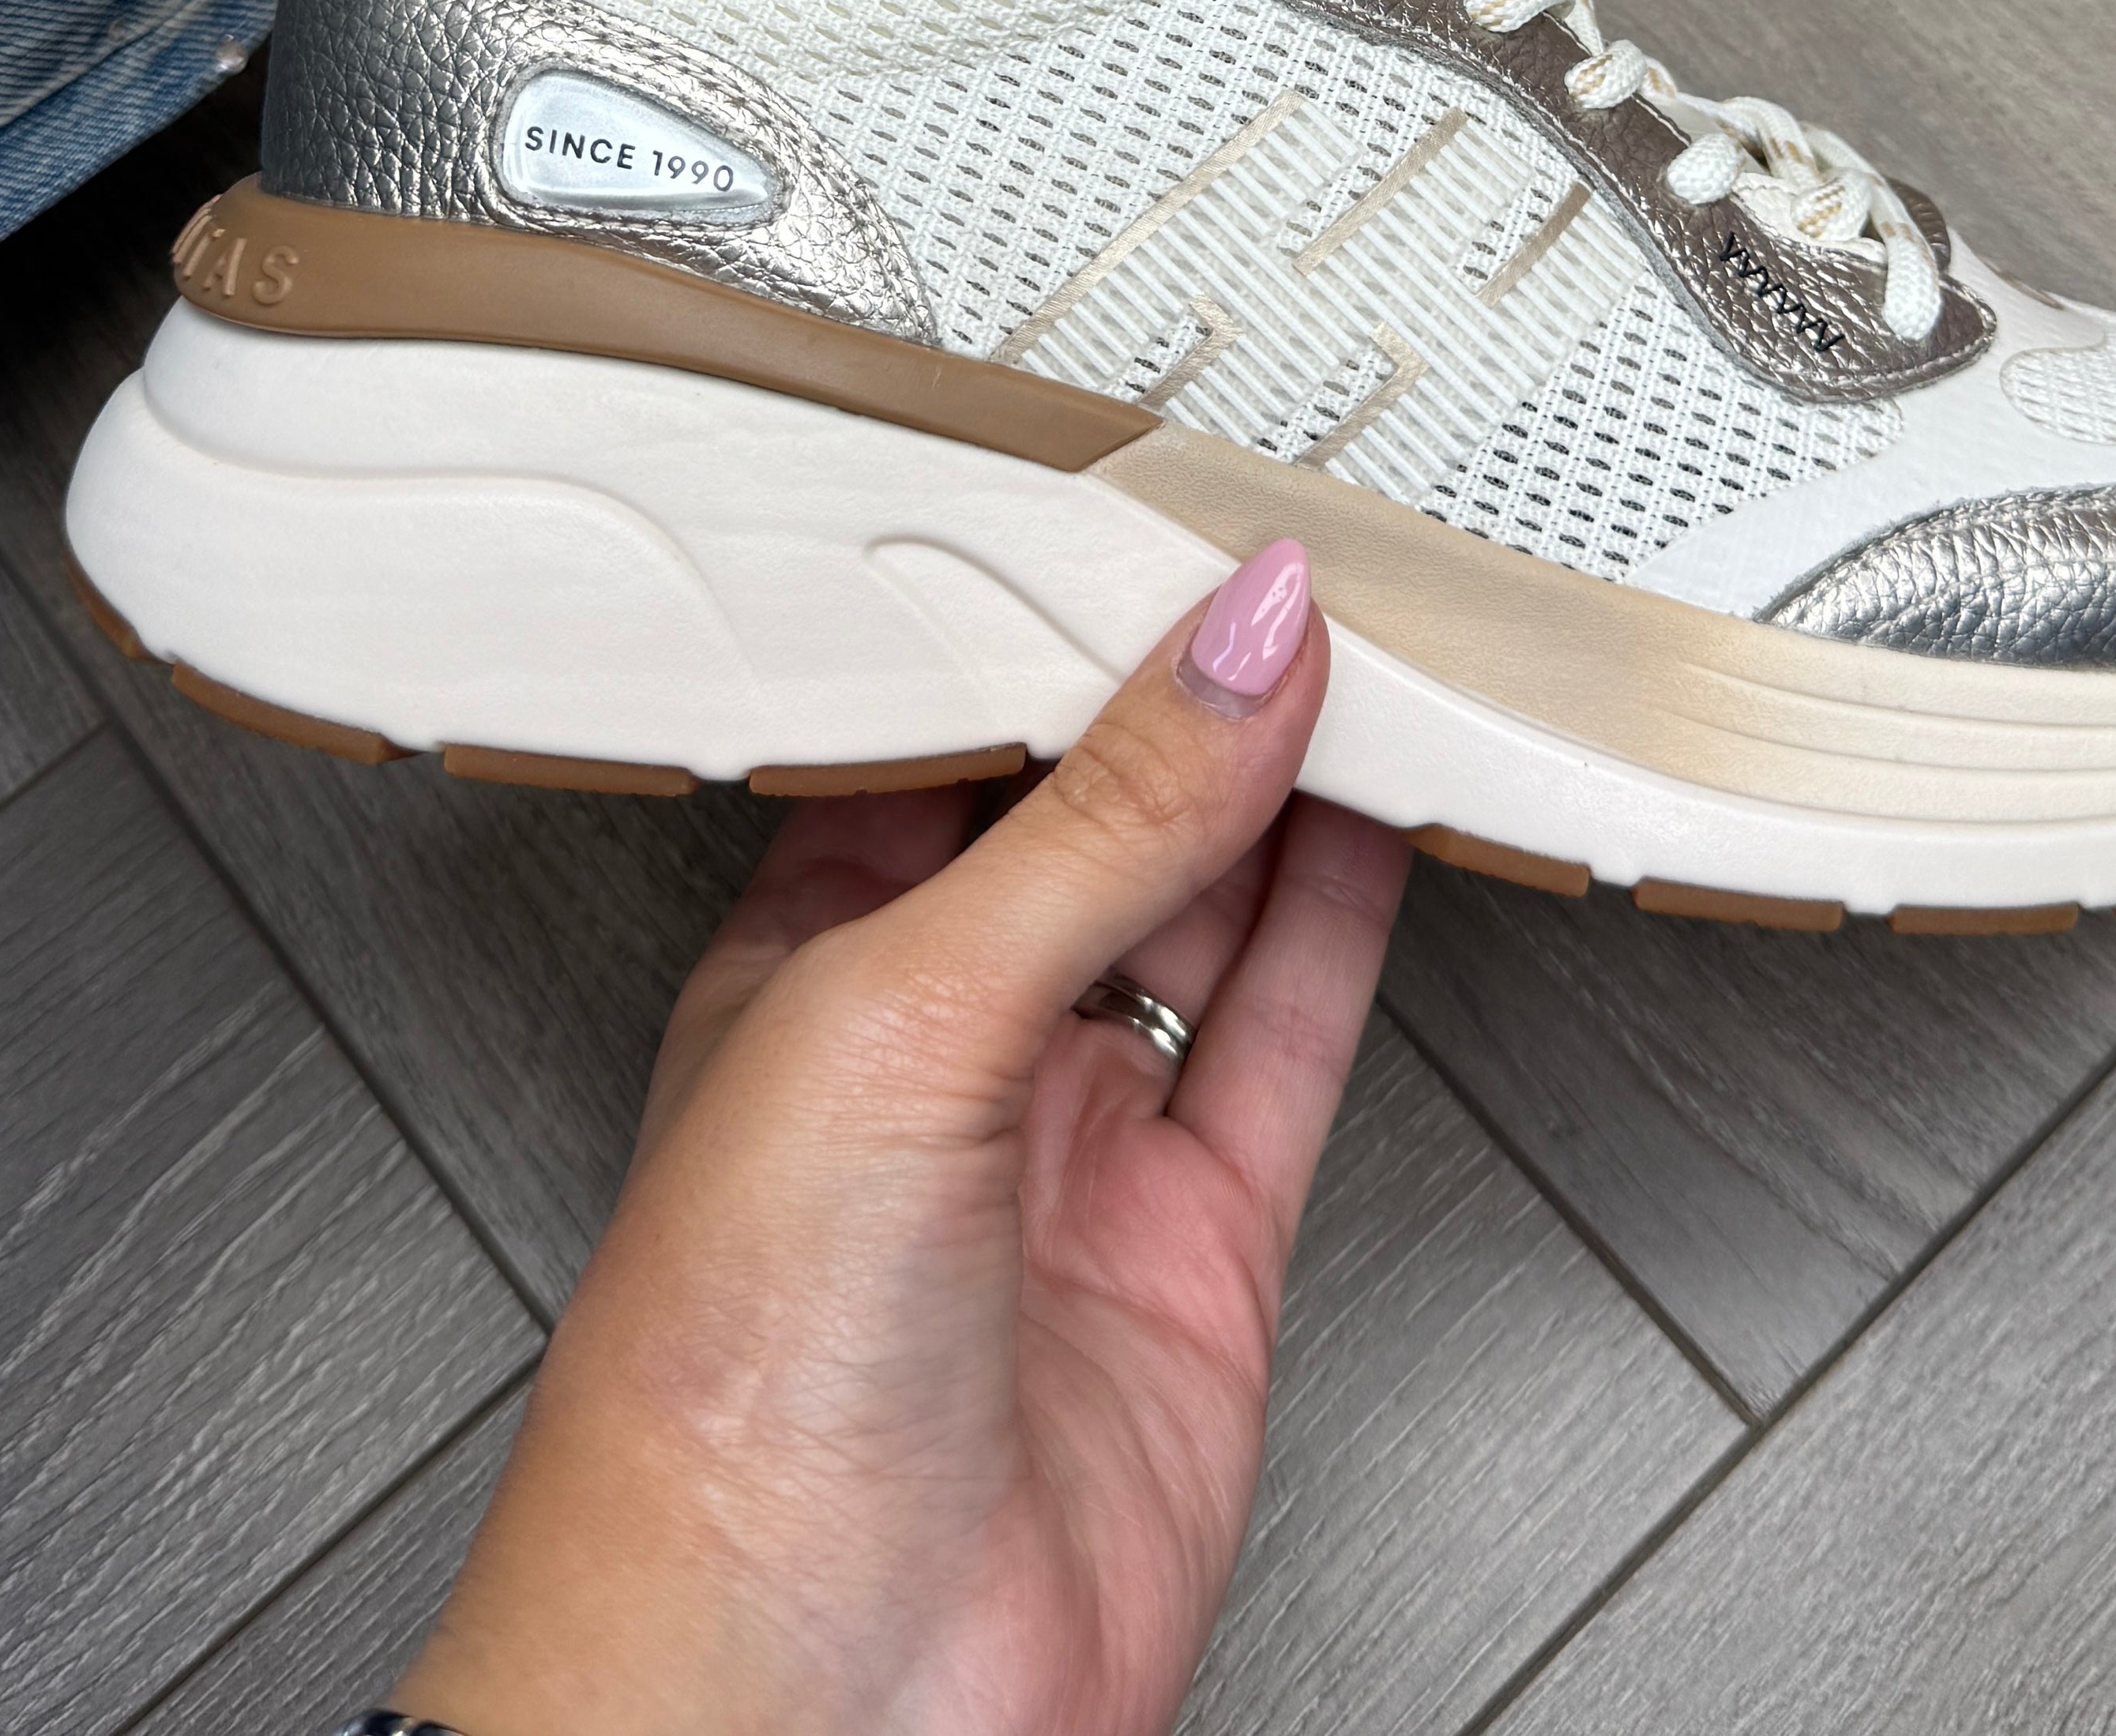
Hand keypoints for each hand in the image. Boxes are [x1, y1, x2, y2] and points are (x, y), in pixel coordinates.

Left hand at [398, 539, 1408, 1735]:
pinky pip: (1287, 1043)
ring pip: (1206, 910)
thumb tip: (1234, 639)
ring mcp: (1071, 1150)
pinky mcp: (1192, 1253)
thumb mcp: (900, 1014)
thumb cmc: (724, 1399)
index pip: (950, 734)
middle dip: (1182, 684)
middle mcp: (939, 1048)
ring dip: (1287, 778)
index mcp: (804, 962)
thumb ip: (1097, 821)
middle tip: (1289, 541)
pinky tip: (1390, 812)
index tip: (1151, 500)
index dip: (1052, 617)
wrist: (808, 1710)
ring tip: (1371, 632)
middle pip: (1092, 812)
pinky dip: (1351, 921)